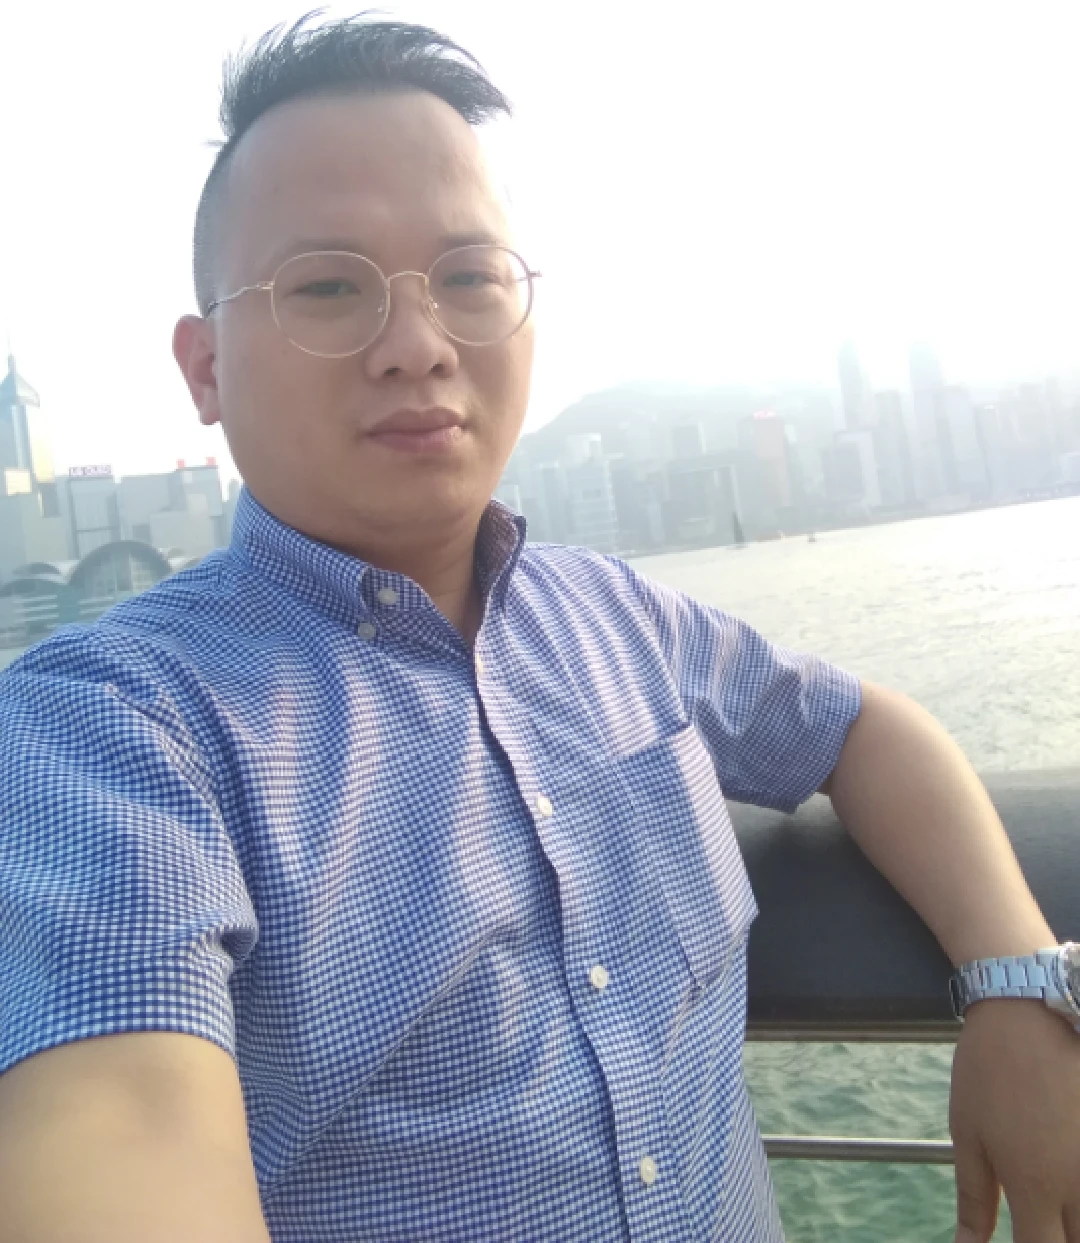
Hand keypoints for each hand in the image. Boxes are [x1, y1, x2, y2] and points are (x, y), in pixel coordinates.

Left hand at [950, 999, 1079, 1241]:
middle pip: (1077, 1240)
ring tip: (1055, 1207)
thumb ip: (974, 1198)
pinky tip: (1072, 1185)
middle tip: (1037, 1222)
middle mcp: (1079, 1182)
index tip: (1019, 1240)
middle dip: (1059, 1239)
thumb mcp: (967, 1133)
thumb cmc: (988, 1070)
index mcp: (1034, 1186)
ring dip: (1077, 1220)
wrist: (1029, 1008)